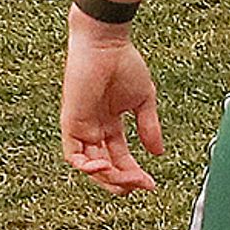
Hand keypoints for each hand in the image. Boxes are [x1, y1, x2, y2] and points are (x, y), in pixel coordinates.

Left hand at [63, 17, 164, 191]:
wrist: (106, 44)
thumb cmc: (124, 64)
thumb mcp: (143, 101)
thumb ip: (149, 127)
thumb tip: (158, 153)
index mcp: (110, 124)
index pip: (121, 159)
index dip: (135, 174)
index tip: (151, 184)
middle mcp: (94, 129)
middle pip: (106, 167)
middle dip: (123, 181)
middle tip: (141, 184)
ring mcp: (81, 127)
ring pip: (90, 166)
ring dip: (108, 178)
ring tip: (127, 180)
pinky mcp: (71, 122)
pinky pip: (72, 155)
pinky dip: (86, 167)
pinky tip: (104, 168)